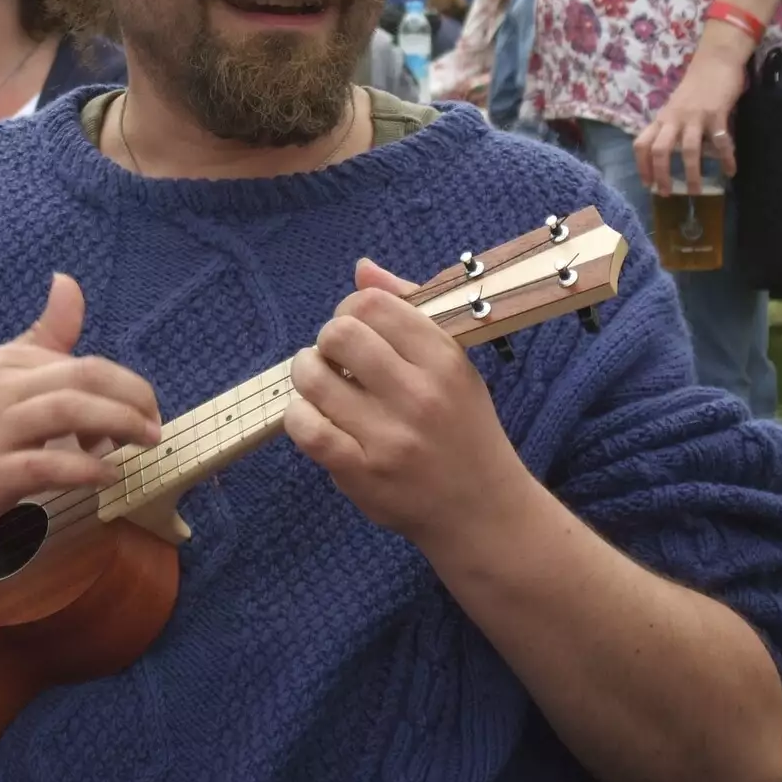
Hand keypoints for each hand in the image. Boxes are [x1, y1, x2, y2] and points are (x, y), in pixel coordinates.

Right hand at [0, 274, 161, 552]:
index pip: (80, 360)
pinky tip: (106, 475)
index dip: (120, 385)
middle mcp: (1, 388)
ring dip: (119, 424)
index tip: (135, 410)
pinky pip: (46, 466)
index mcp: (5, 362)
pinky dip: (84, 468)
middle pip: (84, 375)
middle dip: (133, 395)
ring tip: (145, 441)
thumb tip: (69, 281)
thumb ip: (38, 337)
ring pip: (69, 411)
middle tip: (156, 422)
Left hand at [285, 259, 533, 546]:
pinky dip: (299, 416)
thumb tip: (361, 268)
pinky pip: (305, 428)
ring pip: (313, 377)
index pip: (373, 304)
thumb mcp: (453, 364)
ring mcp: (388, 436)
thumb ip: (408, 312)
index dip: (350, 309)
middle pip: (339, 333)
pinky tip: (315, 417)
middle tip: (335, 360)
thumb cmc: (464, 429)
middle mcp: (418, 394)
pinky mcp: (362, 472)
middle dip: (326, 341)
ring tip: (321, 386)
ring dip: (307, 376)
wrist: (482, 512)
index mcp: (444, 359)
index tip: (354, 330)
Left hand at [633, 24, 751, 195]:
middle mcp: (674, 119)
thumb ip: (671, 128)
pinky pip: (721, 141)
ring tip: (695, 191)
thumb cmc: (695, 88)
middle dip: (661, 174)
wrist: (715, 61)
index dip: (641, 166)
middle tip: (666, 193)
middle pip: (659, 150)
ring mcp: (695, 116)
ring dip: (691, 173)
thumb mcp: (675, 108)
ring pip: (689, 150)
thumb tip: (670, 156)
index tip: (647, 184)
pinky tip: (731, 171)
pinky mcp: (716, 113)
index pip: (641, 144)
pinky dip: (726, 158)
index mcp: (662, 119)